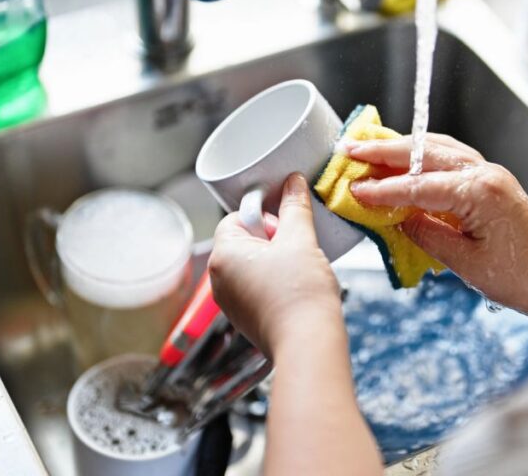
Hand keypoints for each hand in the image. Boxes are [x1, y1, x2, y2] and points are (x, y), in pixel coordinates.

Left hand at [208, 173, 342, 357]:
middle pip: (244, 241)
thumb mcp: (300, 240)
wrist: (308, 344)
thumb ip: (294, 207)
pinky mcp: (246, 318)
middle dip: (272, 239)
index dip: (264, 217)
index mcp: (223, 256)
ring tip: (299, 269)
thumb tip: (292, 183)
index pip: (236, 218)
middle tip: (296, 248)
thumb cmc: (300, 295)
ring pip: (252, 265)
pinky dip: (276, 283)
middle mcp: (219, 280)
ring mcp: (231, 303)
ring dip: (276, 261)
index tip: (286, 225)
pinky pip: (257, 287)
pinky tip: (296, 288)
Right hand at [348, 134, 527, 319]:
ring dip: (402, 148)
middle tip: (350, 149)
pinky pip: (450, 158)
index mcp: (477, 192)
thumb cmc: (519, 277)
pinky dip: (423, 156)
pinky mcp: (491, 181)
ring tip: (369, 148)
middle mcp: (484, 173)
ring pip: (437, 148)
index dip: (381, 188)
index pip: (416, 185)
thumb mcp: (464, 263)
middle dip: (384, 151)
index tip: (352, 189)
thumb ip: (425, 234)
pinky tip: (405, 159)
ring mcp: (489, 173)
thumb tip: (394, 218)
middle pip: (424, 153)